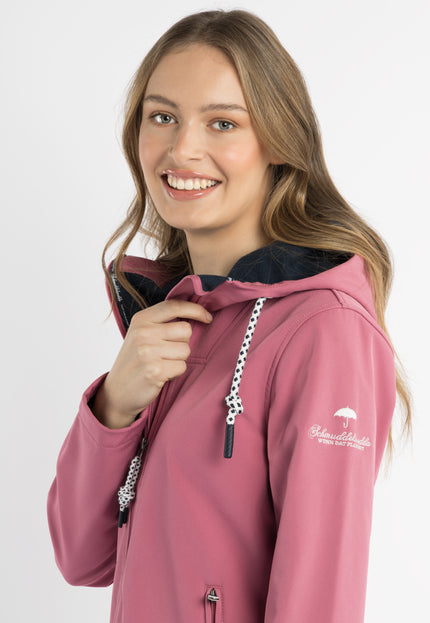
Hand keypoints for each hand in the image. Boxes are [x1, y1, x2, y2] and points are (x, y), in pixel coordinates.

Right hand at [92, 299, 212, 428]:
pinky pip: (182, 367)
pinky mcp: (155, 371)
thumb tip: (195, 313)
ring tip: (162, 364)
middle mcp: (143, 333)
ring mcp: (148, 352)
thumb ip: (162, 322)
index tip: (207, 317)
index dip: (196, 310)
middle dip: (182, 342)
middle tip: (166, 352)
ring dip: (179, 359)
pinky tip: (161, 374)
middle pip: (186, 330)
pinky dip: (175, 372)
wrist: (117, 391)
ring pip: (186, 350)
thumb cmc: (134, 361)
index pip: (174, 306)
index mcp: (140, 319)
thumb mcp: (140, 334)